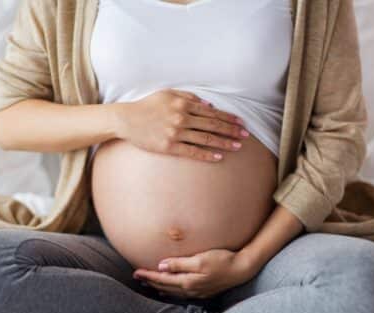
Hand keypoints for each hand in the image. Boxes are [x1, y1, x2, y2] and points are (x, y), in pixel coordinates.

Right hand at [116, 88, 250, 161]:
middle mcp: (182, 117)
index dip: (228, 118)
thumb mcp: (167, 94)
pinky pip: (192, 152)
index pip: (212, 112)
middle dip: (232, 130)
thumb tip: (208, 104)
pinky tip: (218, 157)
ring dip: (224, 143)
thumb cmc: (147, 106)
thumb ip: (188, 97)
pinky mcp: (169, 146)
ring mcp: (176, 133)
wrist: (127, 120)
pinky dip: (207, 155)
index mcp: (183, 104)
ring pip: (206, 138)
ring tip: (237, 147)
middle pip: (213, 125)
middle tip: (246, 136)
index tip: (241, 122)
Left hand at [132, 248, 255, 298]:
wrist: (241, 269)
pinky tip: (169, 289)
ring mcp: (197, 291)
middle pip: (165, 286)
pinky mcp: (203, 290)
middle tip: (137, 277)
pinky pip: (181, 293)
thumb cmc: (222, 260)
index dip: (148, 276)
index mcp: (188, 281)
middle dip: (150, 282)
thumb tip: (161, 266)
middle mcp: (190, 289)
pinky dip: (171, 291)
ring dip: (159, 287)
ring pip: (172, 291)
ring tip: (148, 284)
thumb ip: (180, 264)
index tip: (136, 273)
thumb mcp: (200, 259)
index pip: (162, 279)